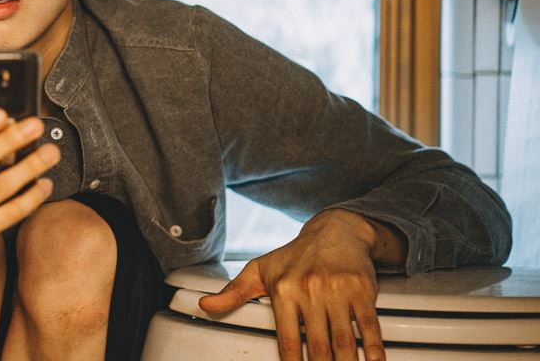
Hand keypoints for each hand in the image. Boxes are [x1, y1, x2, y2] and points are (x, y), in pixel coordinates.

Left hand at [198, 210, 393, 360]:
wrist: (336, 230)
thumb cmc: (295, 256)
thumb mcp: (260, 270)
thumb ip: (234, 292)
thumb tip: (205, 305)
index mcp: (283, 290)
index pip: (287, 340)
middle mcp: (309, 289)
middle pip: (317, 346)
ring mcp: (337, 289)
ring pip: (343, 340)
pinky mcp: (362, 289)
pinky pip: (369, 326)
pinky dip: (373, 350)